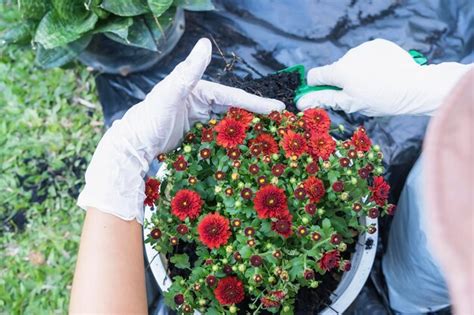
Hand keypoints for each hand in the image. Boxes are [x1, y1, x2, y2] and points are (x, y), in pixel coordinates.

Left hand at [77, 38, 284, 223]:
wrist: (132, 145)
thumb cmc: (149, 118)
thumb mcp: (169, 93)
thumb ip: (188, 71)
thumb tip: (205, 43)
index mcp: (198, 89)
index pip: (232, 95)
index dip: (255, 102)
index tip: (277, 109)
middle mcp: (201, 102)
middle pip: (234, 108)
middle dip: (255, 115)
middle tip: (278, 124)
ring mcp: (199, 119)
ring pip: (228, 122)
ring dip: (245, 129)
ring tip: (266, 137)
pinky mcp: (195, 134)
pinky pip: (218, 135)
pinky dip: (230, 140)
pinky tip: (242, 148)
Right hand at [297, 39, 470, 115]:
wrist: (415, 87)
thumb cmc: (380, 100)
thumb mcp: (350, 104)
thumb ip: (323, 99)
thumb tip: (300, 102)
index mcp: (339, 71)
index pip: (315, 75)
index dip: (317, 86)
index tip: (326, 93)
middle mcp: (348, 56)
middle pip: (335, 70)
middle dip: (342, 81)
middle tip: (359, 93)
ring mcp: (364, 48)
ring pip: (351, 62)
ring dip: (356, 72)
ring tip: (374, 84)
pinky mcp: (378, 44)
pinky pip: (366, 55)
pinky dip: (369, 64)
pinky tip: (382, 73)